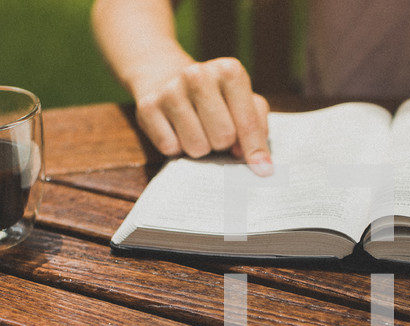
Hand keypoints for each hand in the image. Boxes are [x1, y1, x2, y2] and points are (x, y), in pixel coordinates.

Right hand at [134, 57, 272, 175]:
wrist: (165, 76)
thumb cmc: (216, 97)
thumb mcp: (243, 101)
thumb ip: (257, 127)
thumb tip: (254, 160)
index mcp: (229, 71)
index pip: (248, 122)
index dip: (256, 150)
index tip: (263, 170)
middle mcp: (198, 75)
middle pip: (223, 137)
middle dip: (223, 143)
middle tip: (216, 132)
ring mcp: (170, 90)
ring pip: (196, 147)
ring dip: (200, 147)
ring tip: (197, 130)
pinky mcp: (147, 107)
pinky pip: (170, 148)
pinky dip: (176, 147)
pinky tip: (176, 130)